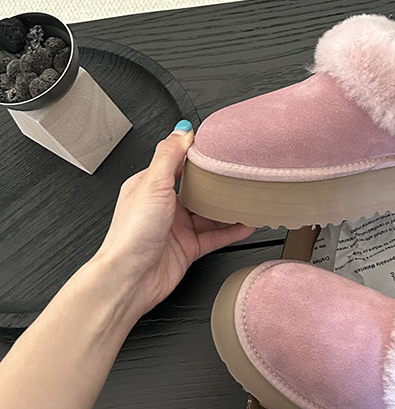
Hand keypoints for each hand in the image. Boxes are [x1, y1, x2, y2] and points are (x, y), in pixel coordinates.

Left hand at [93, 121, 254, 319]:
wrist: (129, 278)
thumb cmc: (132, 234)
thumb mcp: (152, 184)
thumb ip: (169, 155)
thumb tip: (182, 130)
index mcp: (150, 185)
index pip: (178, 164)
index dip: (199, 156)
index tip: (222, 149)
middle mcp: (163, 205)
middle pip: (198, 189)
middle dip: (219, 183)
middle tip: (242, 173)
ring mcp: (176, 228)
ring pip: (210, 213)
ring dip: (229, 208)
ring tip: (250, 199)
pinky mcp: (187, 248)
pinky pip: (215, 236)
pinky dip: (232, 231)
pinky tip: (247, 225)